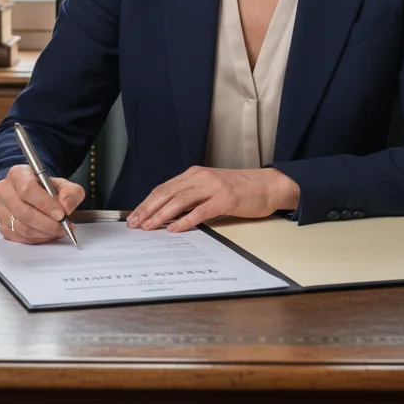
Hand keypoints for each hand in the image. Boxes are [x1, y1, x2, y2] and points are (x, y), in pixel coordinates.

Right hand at [0, 164, 84, 243]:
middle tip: (63, 227)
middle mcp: (4, 190)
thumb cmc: (46, 188)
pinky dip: (37, 239)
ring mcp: (0, 209)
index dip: (45, 204)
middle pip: (23, 212)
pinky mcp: (1, 225)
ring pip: (21, 227)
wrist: (34, 193)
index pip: (27, 189)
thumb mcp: (63, 184)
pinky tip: (48, 234)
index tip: (61, 214)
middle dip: (47, 224)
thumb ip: (71, 193)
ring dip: (44, 233)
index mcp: (18, 174)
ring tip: (59, 231)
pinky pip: (19, 237)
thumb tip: (66, 207)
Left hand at [126, 166, 299, 233]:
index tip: (134, 216)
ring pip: (180, 200)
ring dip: (161, 215)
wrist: (268, 185)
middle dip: (148, 209)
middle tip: (135, 224)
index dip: (147, 202)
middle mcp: (201, 177)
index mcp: (195, 174)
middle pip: (167, 193)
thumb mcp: (211, 187)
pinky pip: (201, 211)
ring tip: (149, 227)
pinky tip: (175, 229)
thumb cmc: (240, 189)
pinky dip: (185, 220)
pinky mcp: (225, 199)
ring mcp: (213, 187)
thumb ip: (192, 196)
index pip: (164, 188)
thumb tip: (168, 214)